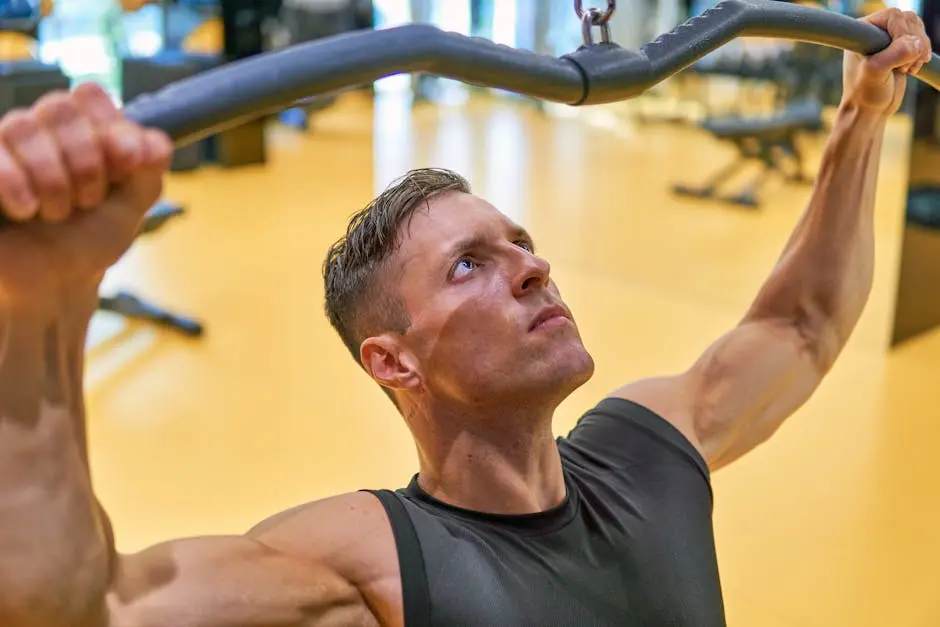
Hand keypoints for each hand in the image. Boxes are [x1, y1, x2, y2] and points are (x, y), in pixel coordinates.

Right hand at [0, 83, 171, 304]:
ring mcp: (6, 145)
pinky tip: (25, 209)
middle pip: (59, 107)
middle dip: (85, 159)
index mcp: (82, 130)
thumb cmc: (89, 240)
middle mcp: (42, 129)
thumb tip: (155, 143)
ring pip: (24, 125)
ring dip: (53, 178)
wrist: (52, 284)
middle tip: (89, 200)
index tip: (125, 163)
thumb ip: (148, 171)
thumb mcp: (131, 208)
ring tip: (56, 213)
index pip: (90, 96)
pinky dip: (14, 181)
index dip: (109, 127)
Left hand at [841, 8, 931, 117]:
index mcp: (862, 31)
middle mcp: (874, 31)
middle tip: (903, 68)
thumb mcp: (876, 73)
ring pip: (917, 29)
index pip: (892, 17)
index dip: (902, 34)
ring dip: (919, 49)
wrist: (870, 110)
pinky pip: (921, 39)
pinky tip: (912, 68)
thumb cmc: (865, 93)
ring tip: (906, 70)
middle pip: (909, 20)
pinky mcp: (900, 48)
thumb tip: (916, 43)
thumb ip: (895, 54)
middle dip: (913, 44)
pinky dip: (922, 53)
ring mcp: (888, 38)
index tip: (897, 61)